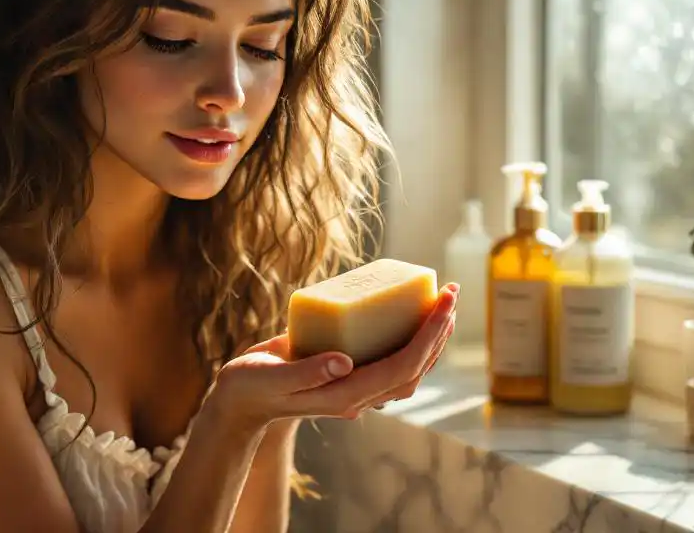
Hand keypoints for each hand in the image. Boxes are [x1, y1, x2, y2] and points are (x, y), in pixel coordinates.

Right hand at [204, 284, 458, 434]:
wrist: (240, 399)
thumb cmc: (252, 386)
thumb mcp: (272, 378)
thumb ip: (306, 372)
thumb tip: (344, 362)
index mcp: (344, 396)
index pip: (402, 367)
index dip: (428, 336)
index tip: (443, 304)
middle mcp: (357, 394)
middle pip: (414, 368)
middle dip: (438, 331)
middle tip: (452, 293)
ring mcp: (354, 385)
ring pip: (407, 366)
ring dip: (430, 337)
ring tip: (443, 304)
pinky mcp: (347, 372)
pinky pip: (388, 357)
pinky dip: (407, 337)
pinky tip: (409, 314)